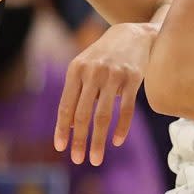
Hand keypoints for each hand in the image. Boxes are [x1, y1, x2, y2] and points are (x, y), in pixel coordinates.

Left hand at [54, 21, 153, 164]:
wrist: (133, 33)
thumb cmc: (104, 56)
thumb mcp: (84, 67)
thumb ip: (76, 92)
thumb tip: (69, 126)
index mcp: (76, 70)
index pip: (66, 105)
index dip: (62, 128)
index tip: (60, 148)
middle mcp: (93, 72)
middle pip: (83, 114)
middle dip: (79, 140)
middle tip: (78, 159)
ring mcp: (114, 75)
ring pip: (103, 116)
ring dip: (98, 141)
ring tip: (96, 159)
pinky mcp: (133, 78)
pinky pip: (126, 109)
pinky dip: (121, 128)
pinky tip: (116, 141)